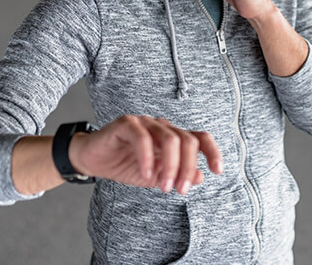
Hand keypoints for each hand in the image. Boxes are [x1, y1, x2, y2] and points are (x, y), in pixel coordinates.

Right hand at [68, 115, 221, 194]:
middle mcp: (162, 126)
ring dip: (171, 166)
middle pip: (188, 140)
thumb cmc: (125, 165)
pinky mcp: (126, 124)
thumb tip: (200, 177)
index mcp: (172, 137)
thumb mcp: (156, 176)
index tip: (217, 171)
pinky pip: (143, 138)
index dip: (212, 152)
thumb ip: (176, 175)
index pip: (199, 138)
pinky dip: (148, 158)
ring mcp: (145, 123)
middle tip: (180, 190)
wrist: (94, 161)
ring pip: (169, 138)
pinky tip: (145, 174)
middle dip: (188, 167)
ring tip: (163, 187)